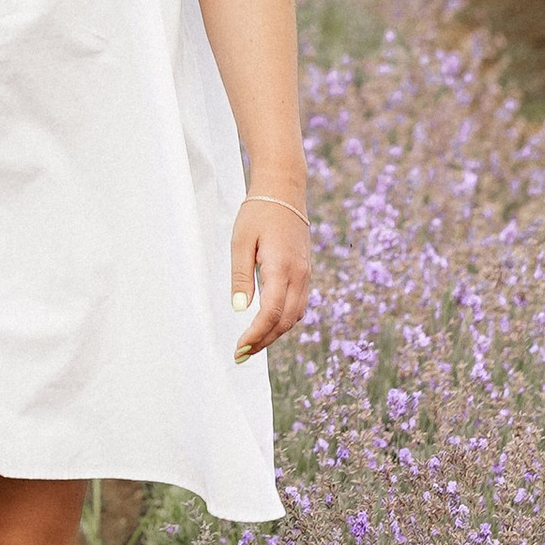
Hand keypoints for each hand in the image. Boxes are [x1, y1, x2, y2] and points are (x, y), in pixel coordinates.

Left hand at [229, 192, 312, 360]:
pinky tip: (268, 325)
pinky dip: (284, 321)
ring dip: (275, 334)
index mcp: (282, 267)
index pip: (272, 313)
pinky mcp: (305, 272)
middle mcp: (299, 275)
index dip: (256, 335)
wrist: (284, 191)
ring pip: (295, 316)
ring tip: (252, 344)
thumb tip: (239, 309)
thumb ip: (241, 277)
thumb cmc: (258, 213)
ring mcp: (306, 274)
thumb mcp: (241, 242)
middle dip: (264, 341)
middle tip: (241, 354)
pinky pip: (299, 305)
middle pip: (285, 321)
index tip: (239, 348)